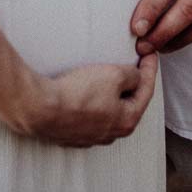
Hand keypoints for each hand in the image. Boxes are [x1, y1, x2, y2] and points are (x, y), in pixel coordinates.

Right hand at [19, 55, 158, 147]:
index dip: (150, 69)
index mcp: (127, 121)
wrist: (41, 109)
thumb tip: (135, 78)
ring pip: (108, 112)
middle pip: (128, 104)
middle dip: (134, 84)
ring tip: (110, 78)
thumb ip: (132, 76)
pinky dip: (93, 102)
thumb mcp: (114, 75)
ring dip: (112, 95)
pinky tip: (87, 91)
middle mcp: (111, 134)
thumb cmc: (79, 93)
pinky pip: (89, 115)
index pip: (146, 92)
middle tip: (135, 65)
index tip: (151, 54)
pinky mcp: (71, 134)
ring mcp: (90, 137)